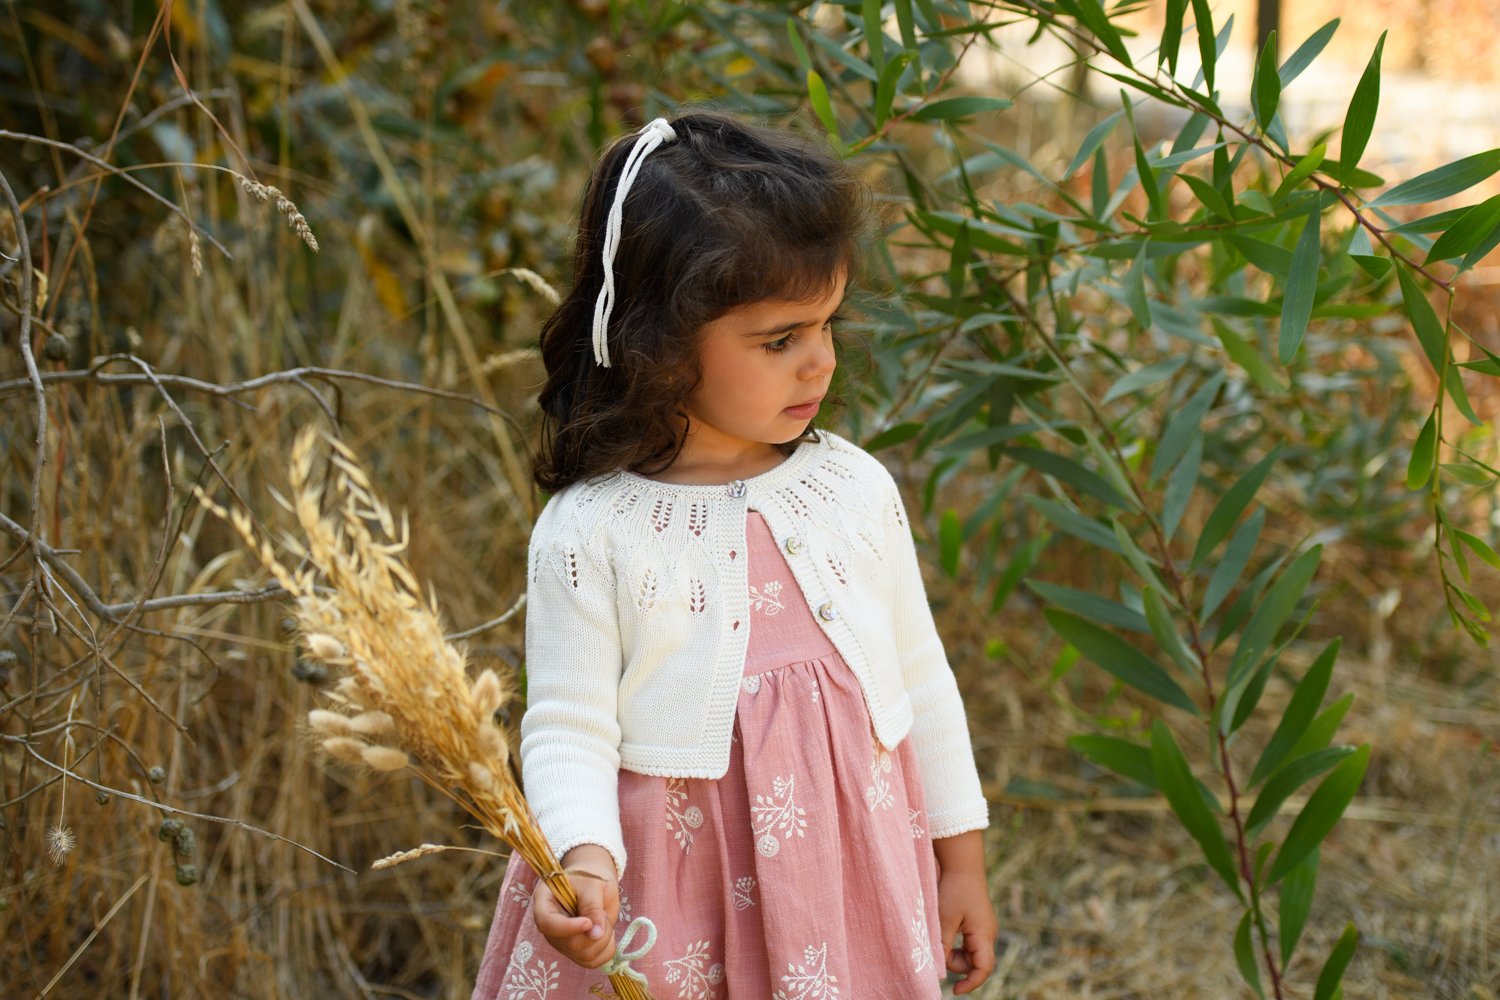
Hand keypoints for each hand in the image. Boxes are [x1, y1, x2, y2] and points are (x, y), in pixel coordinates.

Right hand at [530, 844, 620, 969]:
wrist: (595, 883)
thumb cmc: (591, 878)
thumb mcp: (593, 884)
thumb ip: (593, 907)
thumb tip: (595, 934)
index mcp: (545, 903)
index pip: (547, 924)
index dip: (567, 928)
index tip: (587, 922)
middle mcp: (550, 927)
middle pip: (569, 944)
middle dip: (594, 931)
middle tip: (601, 912)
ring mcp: (562, 943)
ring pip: (584, 956)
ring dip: (603, 939)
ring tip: (602, 919)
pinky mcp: (576, 952)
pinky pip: (594, 962)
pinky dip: (607, 949)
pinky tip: (606, 933)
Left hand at [933, 831, 997, 995]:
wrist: (962, 864)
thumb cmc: (953, 890)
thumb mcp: (944, 920)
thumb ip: (942, 946)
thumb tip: (939, 969)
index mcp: (984, 935)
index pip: (983, 969)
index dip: (971, 983)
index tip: (955, 990)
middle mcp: (988, 933)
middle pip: (976, 963)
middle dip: (957, 965)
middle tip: (938, 951)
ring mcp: (984, 927)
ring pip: (971, 953)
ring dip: (955, 953)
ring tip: (939, 938)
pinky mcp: (978, 921)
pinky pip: (969, 942)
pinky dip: (956, 944)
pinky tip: (945, 933)